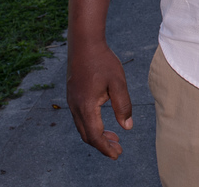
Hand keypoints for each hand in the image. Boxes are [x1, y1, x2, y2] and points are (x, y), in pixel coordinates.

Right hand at [66, 39, 133, 158]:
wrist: (84, 43)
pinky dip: (92, 125)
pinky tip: (103, 122)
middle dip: (102, 145)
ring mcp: (71, 101)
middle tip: (118, 149)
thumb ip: (123, 106)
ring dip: (97, 135)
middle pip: (87, 135)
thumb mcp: (118, 82)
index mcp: (86, 106)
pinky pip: (80, 118)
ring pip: (82, 127)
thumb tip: (127, 127)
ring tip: (114, 138)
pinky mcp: (72, 96)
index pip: (95, 136)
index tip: (118, 154)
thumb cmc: (103, 61)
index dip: (106, 148)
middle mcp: (75, 107)